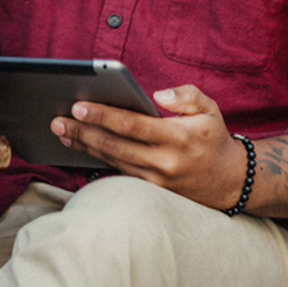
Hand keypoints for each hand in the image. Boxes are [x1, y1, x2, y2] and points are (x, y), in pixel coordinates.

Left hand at [50, 84, 245, 210]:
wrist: (230, 181)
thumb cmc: (213, 137)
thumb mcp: (210, 109)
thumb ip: (186, 95)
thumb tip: (157, 94)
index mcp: (177, 138)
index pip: (132, 125)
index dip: (103, 115)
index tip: (78, 106)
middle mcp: (164, 162)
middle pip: (115, 145)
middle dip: (83, 132)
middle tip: (57, 120)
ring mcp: (156, 181)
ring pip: (113, 161)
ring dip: (85, 146)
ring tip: (62, 132)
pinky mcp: (151, 192)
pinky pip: (119, 174)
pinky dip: (97, 161)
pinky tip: (80, 149)